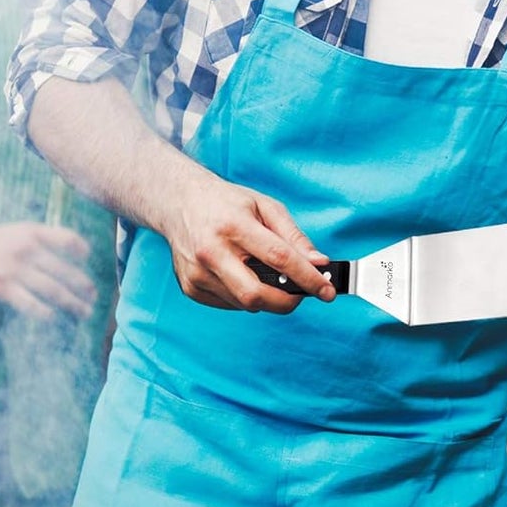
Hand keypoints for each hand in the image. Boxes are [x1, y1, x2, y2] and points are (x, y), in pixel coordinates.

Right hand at [0, 221, 98, 320]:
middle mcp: (26, 249)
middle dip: (83, 287)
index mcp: (33, 232)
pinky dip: (44, 312)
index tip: (87, 259)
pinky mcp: (0, 287)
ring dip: (72, 303)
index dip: (82, 249)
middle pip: (64, 271)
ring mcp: (14, 268)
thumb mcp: (19, 231)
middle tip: (94, 297)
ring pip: (52, 289)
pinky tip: (53, 318)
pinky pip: (29, 303)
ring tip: (83, 312)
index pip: (67, 239)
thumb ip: (45, 239)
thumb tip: (78, 253)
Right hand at [155, 172, 333, 312]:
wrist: (179, 202)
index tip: (327, 290)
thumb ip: (294, 237)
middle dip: (287, 301)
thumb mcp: (266, 207)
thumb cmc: (227, 203)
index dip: (308, 278)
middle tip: (303, 294)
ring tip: (271, 276)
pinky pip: (229, 304)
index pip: (278, 258)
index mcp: (233, 225)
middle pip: (256, 294)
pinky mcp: (190, 287)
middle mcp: (211, 252)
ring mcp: (197, 273)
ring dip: (267, 298)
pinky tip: (246, 276)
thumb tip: (319, 263)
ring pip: (244, 303)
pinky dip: (246, 297)